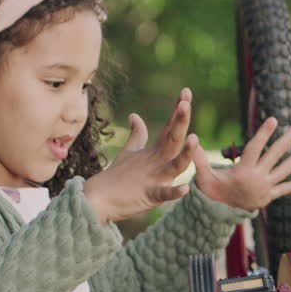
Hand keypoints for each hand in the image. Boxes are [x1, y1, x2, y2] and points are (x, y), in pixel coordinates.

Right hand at [84, 88, 196, 223]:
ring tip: (195, 139)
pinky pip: (164, 194)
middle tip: (185, 103)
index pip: (169, 128)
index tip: (186, 92)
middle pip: (172, 140)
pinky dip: (174, 192)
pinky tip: (185, 187)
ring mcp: (154, 178)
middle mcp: (156, 162)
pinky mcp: (150, 196)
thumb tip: (135, 115)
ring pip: (174, 166)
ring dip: (185, 153)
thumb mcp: (129, 153)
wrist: (96, 200)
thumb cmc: (115, 177)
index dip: (177, 111)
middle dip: (180, 121)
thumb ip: (137, 135)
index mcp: (154, 151)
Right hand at [190, 117, 290, 210]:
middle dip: (288, 139)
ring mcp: (265, 188)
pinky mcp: (269, 197)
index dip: (264, 133)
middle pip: (275, 155)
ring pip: (285, 170)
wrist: (218, 213)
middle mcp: (257, 178)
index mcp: (243, 171)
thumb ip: (199, 159)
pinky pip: (284, 190)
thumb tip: (192, 140)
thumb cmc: (211, 189)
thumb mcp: (204, 176)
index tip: (274, 119)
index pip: (256, 148)